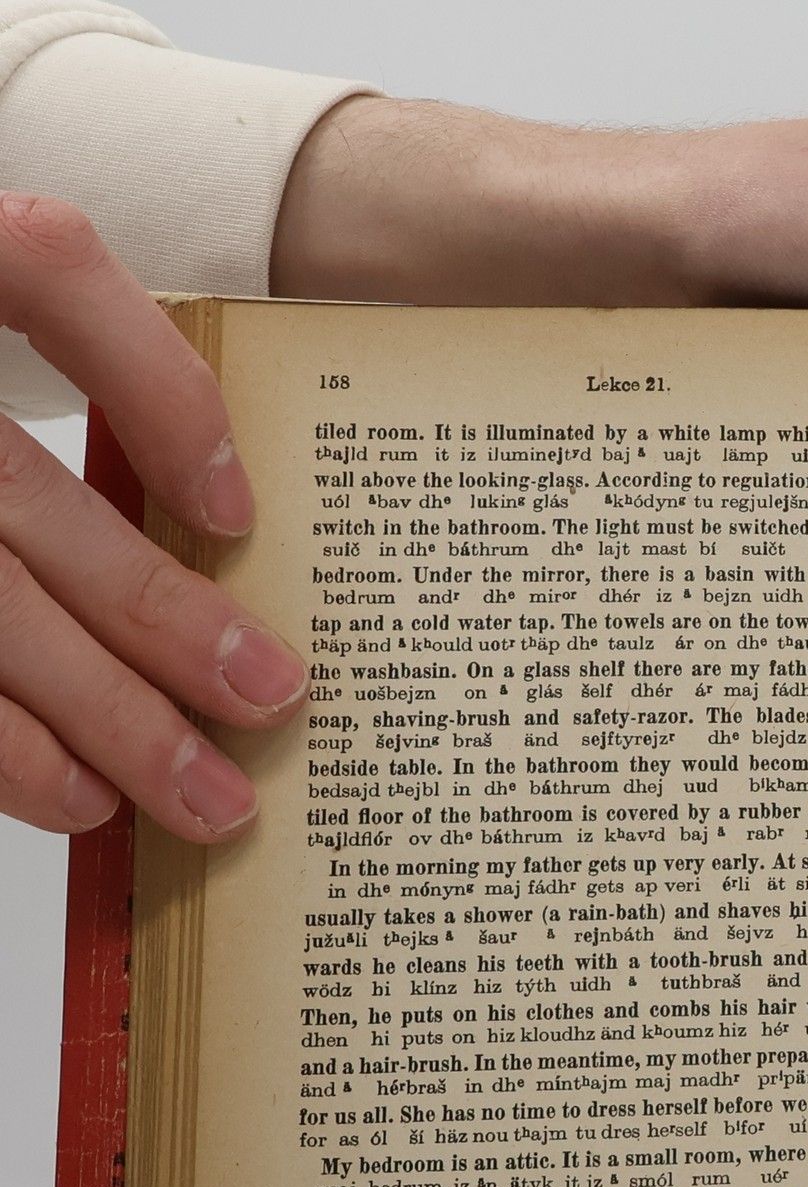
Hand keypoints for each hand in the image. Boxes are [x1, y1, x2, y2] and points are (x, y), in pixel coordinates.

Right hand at [0, 193, 304, 839]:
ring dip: (91, 713)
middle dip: (154, 610)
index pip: (38, 262)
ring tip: (198, 793)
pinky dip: (3, 749)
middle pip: (10, 488)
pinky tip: (76, 793)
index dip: (156, 383)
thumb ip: (79, 363)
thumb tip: (213, 501)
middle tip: (271, 697)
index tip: (235, 508)